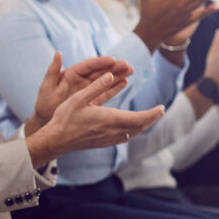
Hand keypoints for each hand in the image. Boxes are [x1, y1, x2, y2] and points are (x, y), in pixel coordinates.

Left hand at [27, 52, 132, 133]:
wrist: (46, 120)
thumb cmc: (44, 103)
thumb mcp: (47, 87)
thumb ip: (52, 71)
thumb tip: (57, 53)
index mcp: (71, 74)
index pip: (88, 66)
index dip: (100, 62)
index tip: (112, 59)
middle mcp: (81, 80)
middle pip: (99, 71)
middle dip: (113, 67)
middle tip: (127, 64)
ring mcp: (87, 90)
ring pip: (104, 80)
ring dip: (117, 75)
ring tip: (130, 70)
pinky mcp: (91, 100)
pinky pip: (104, 92)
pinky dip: (114, 87)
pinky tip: (125, 82)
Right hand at [42, 73, 164, 152]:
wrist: (56, 139)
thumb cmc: (65, 118)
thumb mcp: (78, 98)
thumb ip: (96, 87)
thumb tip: (110, 75)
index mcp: (108, 119)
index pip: (138, 118)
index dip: (152, 114)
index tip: (161, 108)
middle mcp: (111, 131)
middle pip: (138, 127)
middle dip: (151, 119)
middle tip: (160, 111)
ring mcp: (107, 139)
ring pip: (132, 133)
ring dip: (142, 125)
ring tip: (148, 118)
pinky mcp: (103, 143)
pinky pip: (124, 137)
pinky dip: (132, 131)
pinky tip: (130, 128)